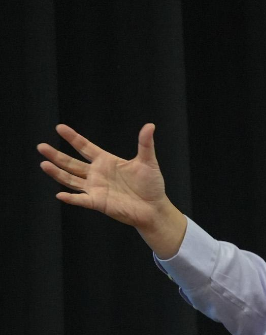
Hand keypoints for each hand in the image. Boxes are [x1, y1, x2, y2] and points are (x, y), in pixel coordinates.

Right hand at [38, 123, 185, 257]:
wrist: (155, 209)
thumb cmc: (152, 185)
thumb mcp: (148, 162)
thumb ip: (145, 144)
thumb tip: (150, 125)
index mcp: (106, 161)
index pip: (85, 147)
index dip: (73, 138)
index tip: (60, 128)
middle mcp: (97, 174)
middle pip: (71, 163)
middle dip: (56, 155)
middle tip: (41, 146)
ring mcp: (96, 188)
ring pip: (71, 179)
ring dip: (57, 173)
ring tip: (44, 164)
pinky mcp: (98, 202)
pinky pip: (81, 200)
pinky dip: (71, 198)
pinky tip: (60, 195)